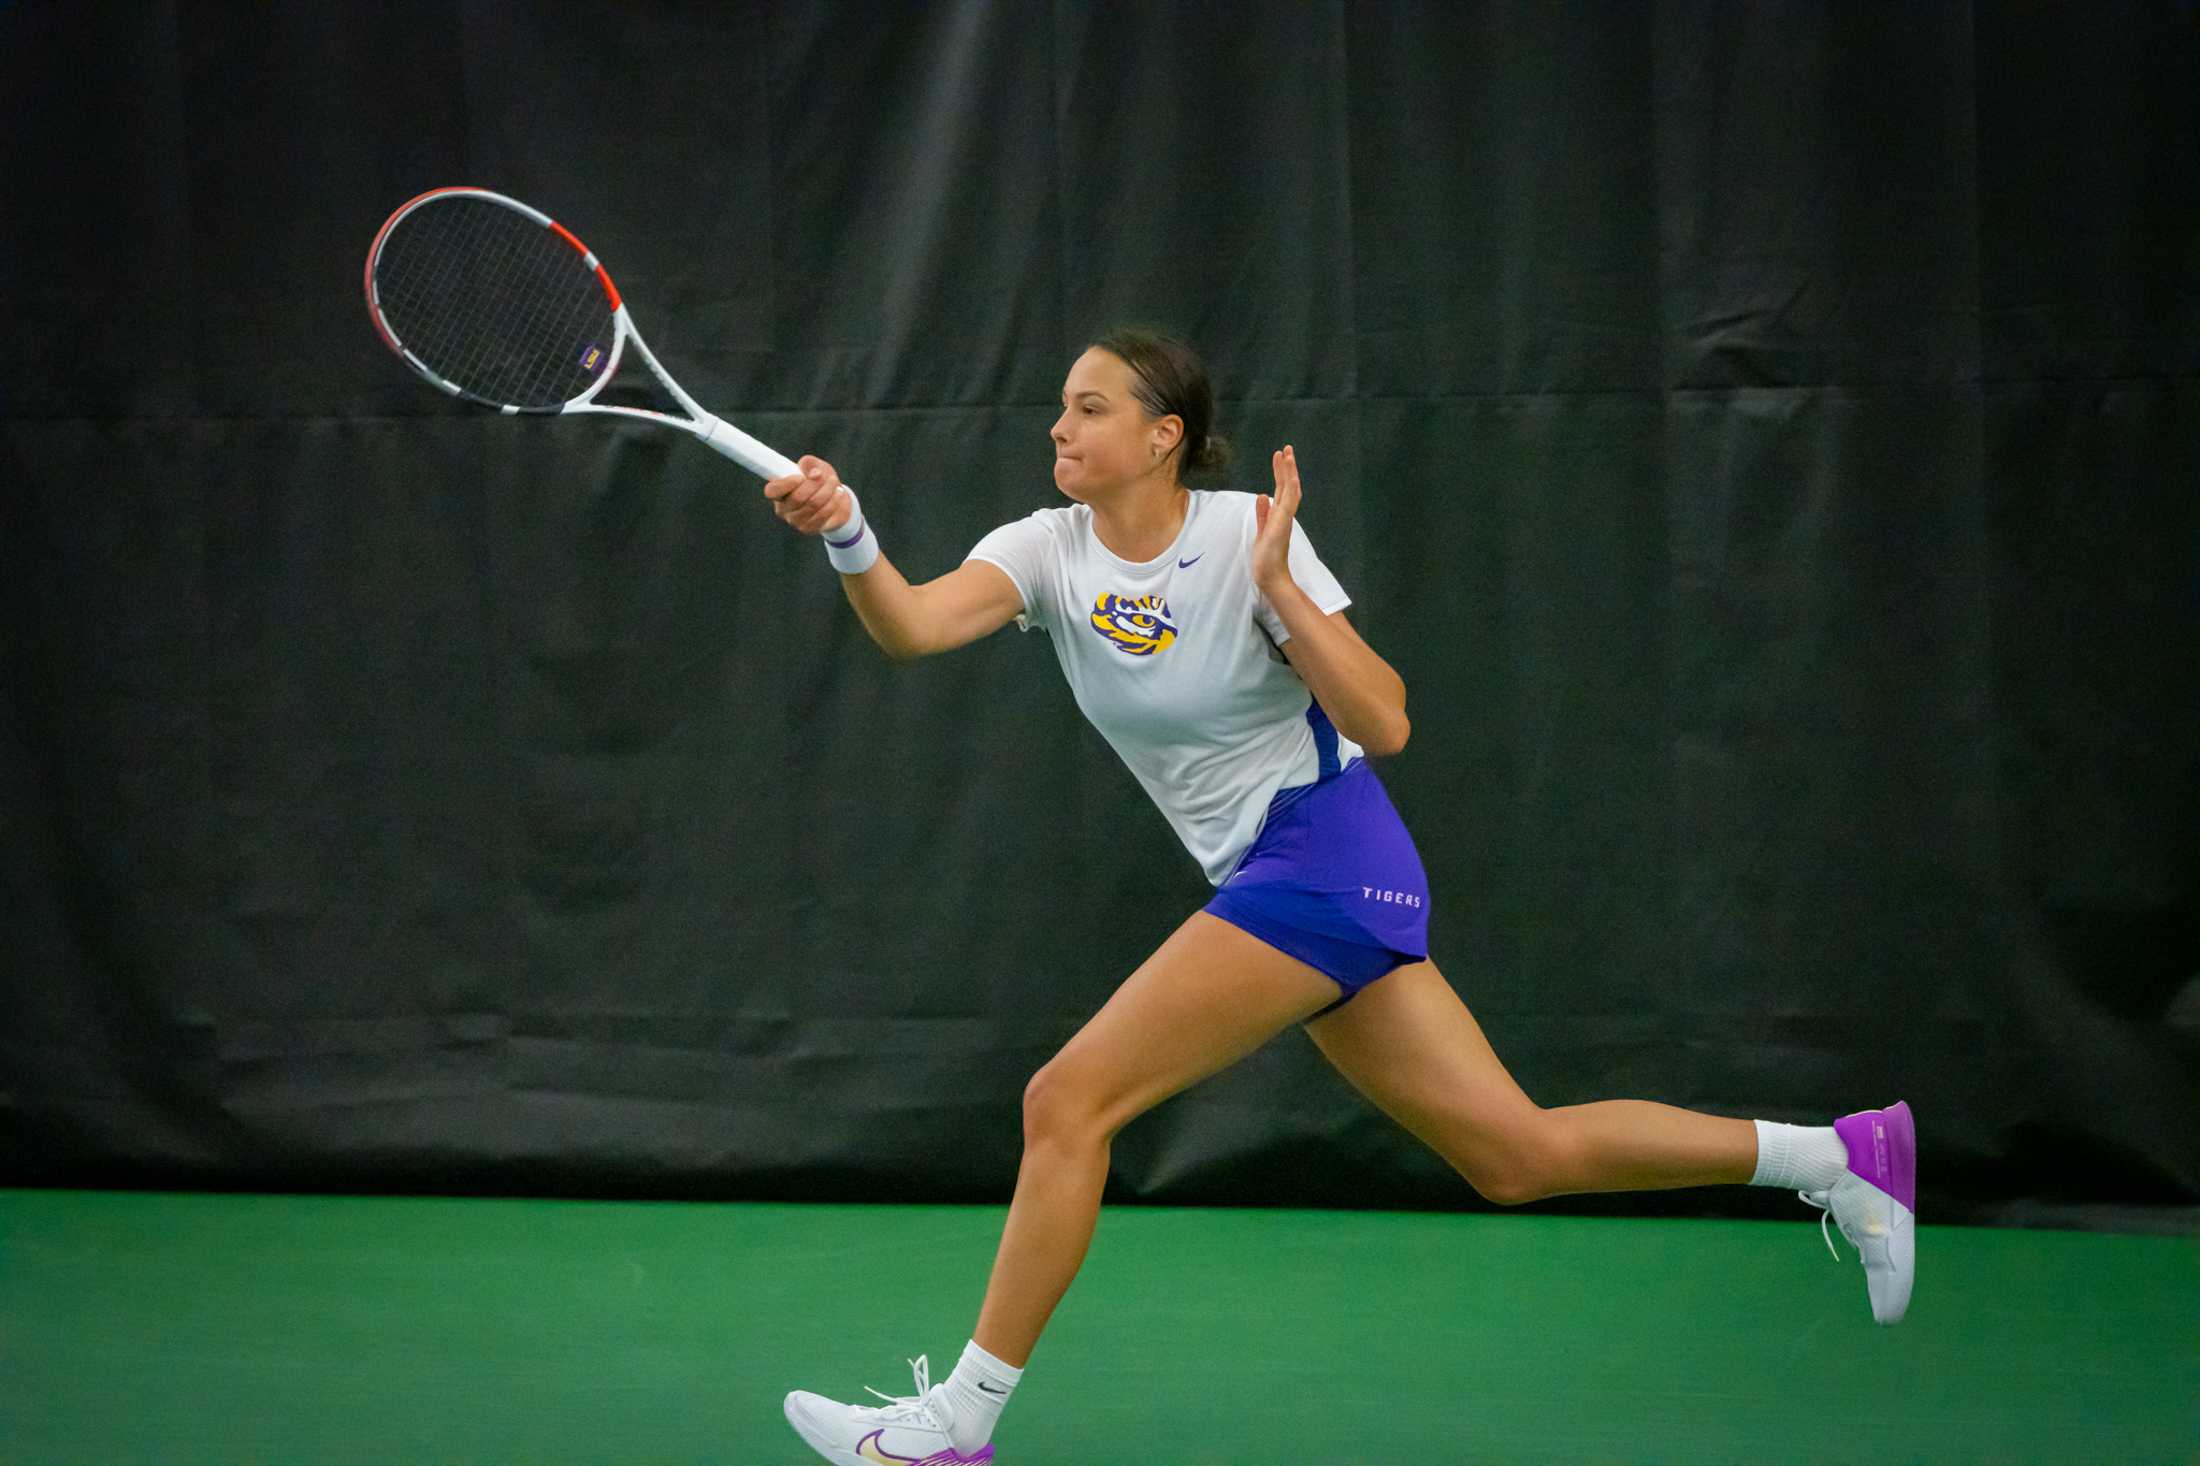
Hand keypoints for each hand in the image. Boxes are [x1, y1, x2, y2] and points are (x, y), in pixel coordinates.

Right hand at [763, 455, 851, 536]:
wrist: (835, 499)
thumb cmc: (819, 480)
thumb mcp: (815, 466)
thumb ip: (810, 463)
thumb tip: (812, 471)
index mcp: (778, 492)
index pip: (772, 491)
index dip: (786, 484)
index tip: (801, 477)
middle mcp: (783, 509)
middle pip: (798, 497)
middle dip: (815, 483)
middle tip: (824, 476)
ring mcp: (795, 521)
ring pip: (813, 504)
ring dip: (827, 490)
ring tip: (834, 482)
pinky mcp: (808, 529)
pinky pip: (823, 513)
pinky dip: (833, 501)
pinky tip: (838, 493)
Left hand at [1251, 444, 1301, 593]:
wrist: (1270, 576)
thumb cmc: (1266, 557)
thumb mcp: (1261, 530)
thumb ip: (1262, 513)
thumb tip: (1262, 496)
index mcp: (1279, 515)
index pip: (1282, 489)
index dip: (1281, 472)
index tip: (1280, 456)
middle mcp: (1284, 514)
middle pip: (1288, 485)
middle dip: (1287, 466)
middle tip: (1286, 448)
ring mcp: (1285, 519)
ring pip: (1290, 490)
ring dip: (1289, 472)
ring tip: (1287, 454)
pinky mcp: (1282, 525)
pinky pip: (1289, 504)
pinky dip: (1291, 490)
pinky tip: (1291, 477)